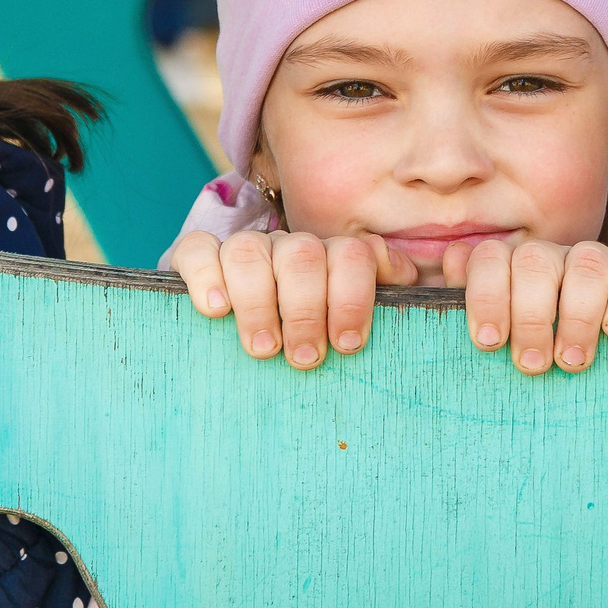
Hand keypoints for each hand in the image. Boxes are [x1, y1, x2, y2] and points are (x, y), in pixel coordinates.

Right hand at [169, 229, 415, 367]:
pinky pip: (198, 249)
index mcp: (332, 259)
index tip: (347, 345)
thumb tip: (409, 277)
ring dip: (258, 301)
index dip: (353, 297)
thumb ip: (386, 296)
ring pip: (250, 249)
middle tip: (304, 358)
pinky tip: (216, 309)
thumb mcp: (352, 326)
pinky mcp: (198, 260)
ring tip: (263, 348)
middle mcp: (290, 248)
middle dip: (305, 309)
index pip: (352, 254)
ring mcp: (245, 251)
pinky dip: (207, 275)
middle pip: (302, 254)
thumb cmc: (314, 342)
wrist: (249, 338)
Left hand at [456, 238, 607, 374]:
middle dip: (531, 315)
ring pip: (588, 262)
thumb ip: (468, 306)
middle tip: (532, 364)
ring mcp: (596, 260)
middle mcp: (552, 256)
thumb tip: (448, 265)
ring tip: (571, 361)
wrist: (591, 364)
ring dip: (578, 315)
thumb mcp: (496, 339)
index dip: (486, 297)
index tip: (489, 343)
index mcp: (510, 266)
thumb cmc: (530, 354)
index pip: (490, 258)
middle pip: (536, 261)